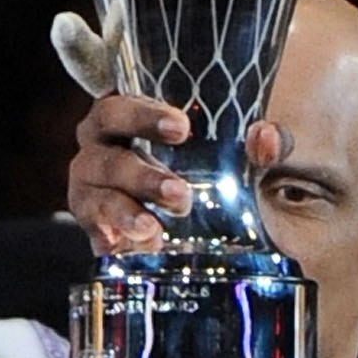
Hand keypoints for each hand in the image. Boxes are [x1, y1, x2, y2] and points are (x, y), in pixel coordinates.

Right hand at [67, 90, 284, 254]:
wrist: (194, 222)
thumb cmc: (206, 170)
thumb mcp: (238, 156)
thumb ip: (260, 145)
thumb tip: (267, 137)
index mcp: (122, 121)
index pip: (118, 108)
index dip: (142, 115)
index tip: (182, 128)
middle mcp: (99, 152)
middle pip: (108, 157)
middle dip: (143, 177)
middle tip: (180, 195)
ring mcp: (91, 190)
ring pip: (97, 197)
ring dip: (124, 213)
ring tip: (154, 231)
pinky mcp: (96, 227)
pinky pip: (94, 233)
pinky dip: (108, 240)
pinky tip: (124, 249)